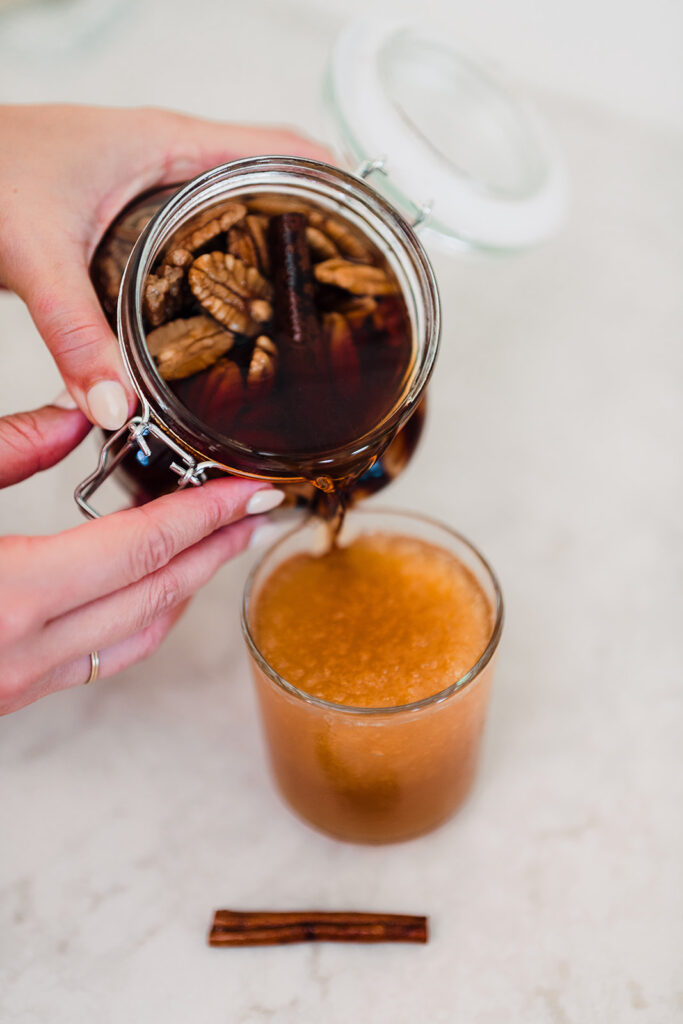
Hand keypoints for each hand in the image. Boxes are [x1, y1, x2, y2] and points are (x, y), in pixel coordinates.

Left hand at [0, 104, 331, 429]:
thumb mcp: (37, 252)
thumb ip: (77, 333)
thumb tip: (115, 404)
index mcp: (166, 143)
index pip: (279, 148)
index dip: (335, 184)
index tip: (374, 227)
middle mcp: (165, 154)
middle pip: (269, 179)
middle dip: (313, 223)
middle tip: (346, 280)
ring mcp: (148, 177)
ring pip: (233, 203)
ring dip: (271, 240)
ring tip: (305, 295)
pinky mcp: (127, 203)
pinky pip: (197, 223)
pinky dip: (225, 252)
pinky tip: (228, 297)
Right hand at [0, 400, 281, 714]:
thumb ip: (13, 451)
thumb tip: (79, 414)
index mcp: (14, 592)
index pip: (143, 545)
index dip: (208, 514)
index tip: (252, 492)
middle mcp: (28, 650)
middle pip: (157, 592)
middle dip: (216, 548)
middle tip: (256, 514)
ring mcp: (24, 680)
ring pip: (140, 634)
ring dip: (189, 587)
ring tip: (222, 546)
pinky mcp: (18, 690)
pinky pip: (107, 658)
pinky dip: (148, 621)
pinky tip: (161, 592)